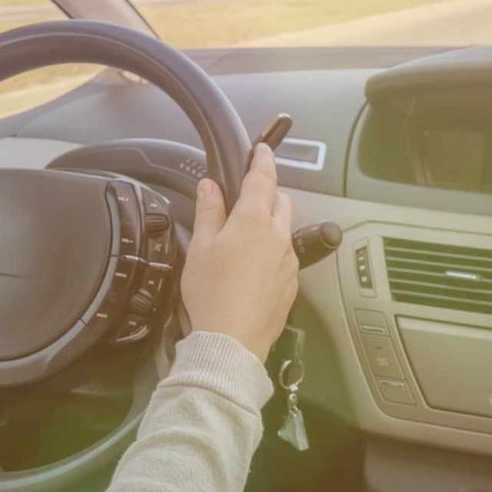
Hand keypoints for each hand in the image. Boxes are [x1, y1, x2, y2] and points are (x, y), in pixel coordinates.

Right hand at [180, 144, 296, 360]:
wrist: (232, 341)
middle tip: (245, 198)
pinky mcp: (291, 283)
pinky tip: (252, 267)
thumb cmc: (212, 293)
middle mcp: (278, 236)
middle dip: (267, 193)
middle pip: (281, 201)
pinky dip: (272, 251)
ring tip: (244, 237)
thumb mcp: (200, 246)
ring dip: (270, 224)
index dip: (262, 159)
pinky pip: (285, 256)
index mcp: (254, 221)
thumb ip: (209, 211)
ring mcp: (288, 260)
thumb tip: (210, 186)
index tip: (262, 149)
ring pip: (284, 229)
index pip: (263, 178)